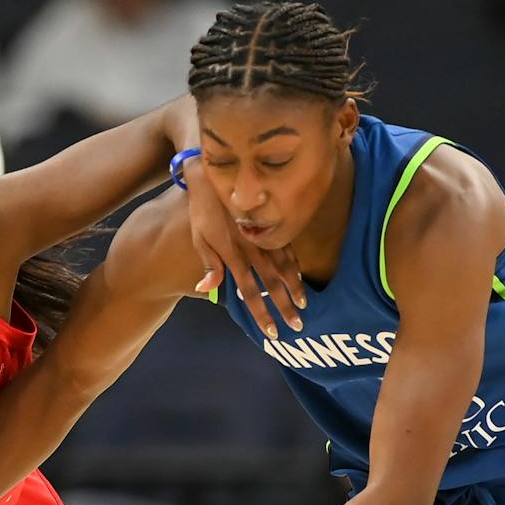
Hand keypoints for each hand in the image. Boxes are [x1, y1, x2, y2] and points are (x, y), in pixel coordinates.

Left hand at [184, 156, 304, 337]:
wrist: (216, 173)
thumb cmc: (203, 209)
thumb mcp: (200, 237)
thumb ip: (208, 264)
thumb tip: (206, 289)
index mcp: (233, 255)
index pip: (249, 292)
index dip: (260, 313)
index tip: (271, 331)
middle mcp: (252, 248)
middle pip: (271, 284)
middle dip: (284, 307)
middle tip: (297, 326)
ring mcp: (265, 236)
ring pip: (284, 267)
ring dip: (294, 288)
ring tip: (304, 304)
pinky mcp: (272, 223)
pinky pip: (287, 248)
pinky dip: (294, 265)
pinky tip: (300, 277)